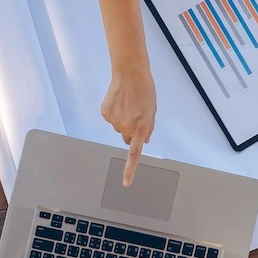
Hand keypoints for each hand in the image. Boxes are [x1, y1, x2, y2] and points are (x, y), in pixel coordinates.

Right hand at [100, 64, 155, 185]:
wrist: (130, 74)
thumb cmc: (145, 92)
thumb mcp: (152, 112)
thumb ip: (148, 129)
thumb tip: (144, 142)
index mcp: (140, 129)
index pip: (134, 154)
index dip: (129, 170)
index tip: (126, 183)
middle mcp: (126, 128)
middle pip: (127, 138)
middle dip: (131, 131)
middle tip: (135, 115)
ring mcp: (114, 122)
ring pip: (119, 128)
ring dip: (124, 120)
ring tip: (129, 104)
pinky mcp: (105, 114)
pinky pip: (111, 119)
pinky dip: (115, 113)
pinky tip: (120, 101)